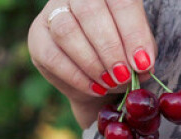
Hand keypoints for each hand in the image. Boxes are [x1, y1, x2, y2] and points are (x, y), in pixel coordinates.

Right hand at [28, 0, 156, 126]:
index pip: (121, 1)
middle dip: (110, 48)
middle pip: (90, 10)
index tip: (143, 63)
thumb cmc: (121, 56)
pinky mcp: (37, 37)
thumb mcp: (138, 53)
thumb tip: (142, 66)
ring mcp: (53, 12)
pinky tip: (95, 88)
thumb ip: (142, 55)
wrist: (97, 79)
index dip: (133, 32)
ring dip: (92, 62)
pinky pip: (52, 56)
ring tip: (110, 83)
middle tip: (124, 75)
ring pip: (66, 31)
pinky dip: (77, 77)